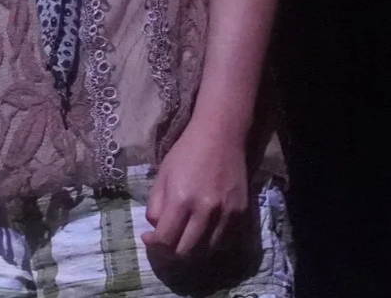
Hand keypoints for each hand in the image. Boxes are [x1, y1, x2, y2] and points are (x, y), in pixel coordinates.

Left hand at [141, 123, 249, 264]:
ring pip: (206, 252)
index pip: (165, 240)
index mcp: (181, 199)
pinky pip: (224, 243)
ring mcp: (227, 215)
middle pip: (186, 252)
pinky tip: (202, 232)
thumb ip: (156, 205)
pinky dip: (210, 244)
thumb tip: (155, 230)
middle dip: (170, 253)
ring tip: (183, 238)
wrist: (221, 137)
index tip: (149, 238)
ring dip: (191, 250)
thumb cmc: (186, 152)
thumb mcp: (162, 175)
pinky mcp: (242, 215)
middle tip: (165, 243)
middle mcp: (206, 211)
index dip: (153, 245)